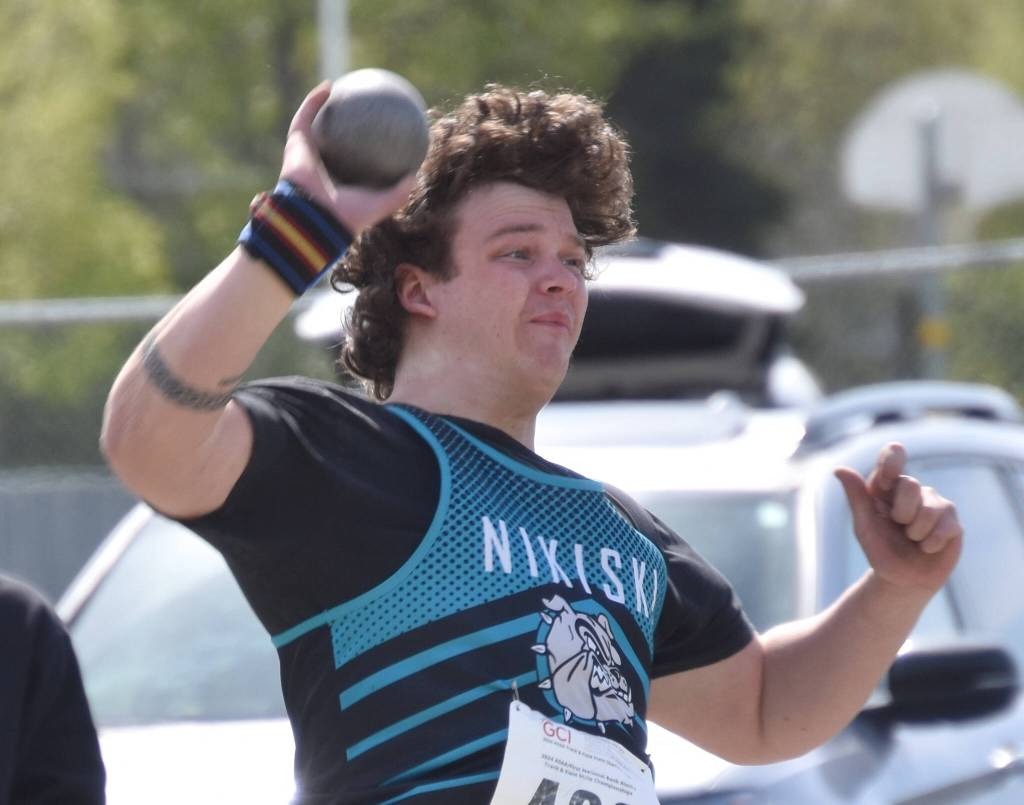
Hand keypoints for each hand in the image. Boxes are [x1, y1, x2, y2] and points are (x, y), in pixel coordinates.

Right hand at [278, 82, 416, 233]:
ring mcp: (307, 154)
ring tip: (341, 87)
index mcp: (342, 182)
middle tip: (360, 105)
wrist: (317, 217)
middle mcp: (323, 167)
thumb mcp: (383, 204)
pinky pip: (305, 116)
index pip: (354, 159)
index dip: (365, 144)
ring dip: (324, 104)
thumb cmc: (350, 214)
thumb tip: (416, 174)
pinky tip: (329, 86)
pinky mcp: (295, 143)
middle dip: (343, 121)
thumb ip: (400, 192)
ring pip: (314, 123)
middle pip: (333, 138)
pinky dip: (314, 100)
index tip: (380, 130)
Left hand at [835, 443, 961, 593]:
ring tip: (913, 539)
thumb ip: (856, 497)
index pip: (893, 455)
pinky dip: (930, 543)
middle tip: (899, 527)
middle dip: (901, 514)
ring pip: (928, 509)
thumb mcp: (864, 525)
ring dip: (916, 533)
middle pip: (910, 485)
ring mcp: (935, 503)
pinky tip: (927, 548)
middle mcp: (912, 489)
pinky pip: (945, 527)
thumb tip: (839, 469)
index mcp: (886, 486)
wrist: (902, 580)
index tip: (887, 481)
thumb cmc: (881, 549)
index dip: (892, 462)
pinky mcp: (952, 521)